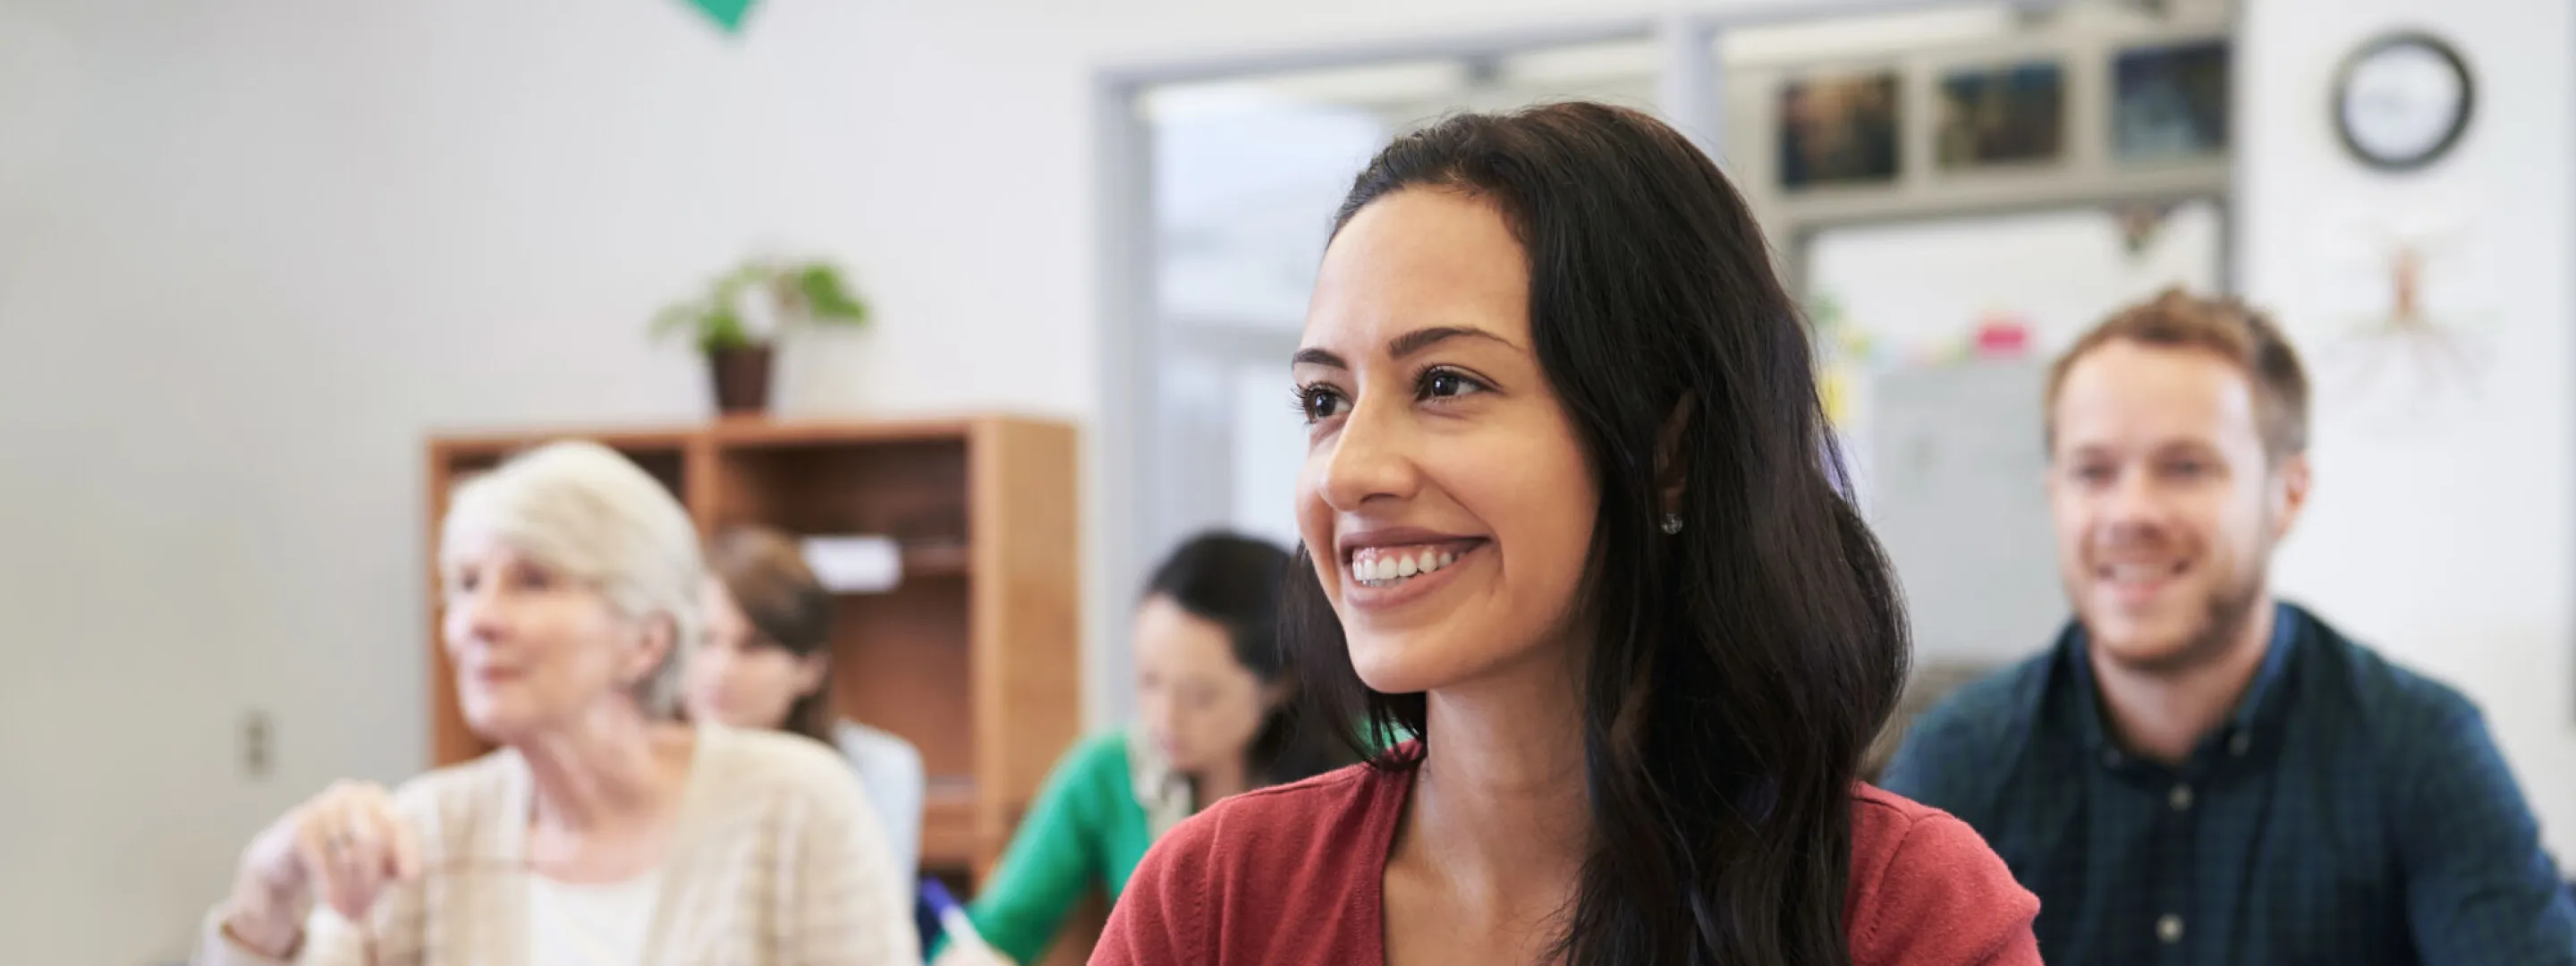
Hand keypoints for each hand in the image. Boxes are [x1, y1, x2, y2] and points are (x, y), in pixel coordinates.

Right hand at [223, 781, 421, 954]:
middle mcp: (349, 795)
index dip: (406, 853)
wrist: (281, 855)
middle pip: (373, 844)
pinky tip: (334, 907)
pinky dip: (332, 890)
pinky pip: (324, 864)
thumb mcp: (369, 858)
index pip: (398, 827)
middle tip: (365, 912)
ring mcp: (323, 806)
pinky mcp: (300, 826)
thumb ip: (394, 863)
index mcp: (373, 798)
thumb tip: (410, 875)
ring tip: (352, 916)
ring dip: (353, 892)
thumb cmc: (337, 855)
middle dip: (371, 882)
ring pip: (349, 857)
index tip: (410, 879)